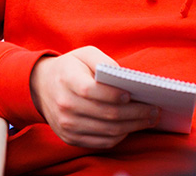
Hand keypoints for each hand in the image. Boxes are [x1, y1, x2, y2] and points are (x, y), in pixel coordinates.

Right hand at [29, 46, 159, 147]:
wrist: (41, 86)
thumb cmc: (70, 68)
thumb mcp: (84, 54)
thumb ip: (104, 61)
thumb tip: (125, 79)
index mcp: (67, 80)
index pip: (92, 91)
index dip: (113, 94)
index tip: (132, 94)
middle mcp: (65, 105)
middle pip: (106, 114)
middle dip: (135, 113)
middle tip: (154, 110)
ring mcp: (67, 125)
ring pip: (107, 131)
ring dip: (133, 127)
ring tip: (149, 119)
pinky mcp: (71, 138)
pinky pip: (101, 142)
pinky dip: (120, 136)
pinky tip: (131, 127)